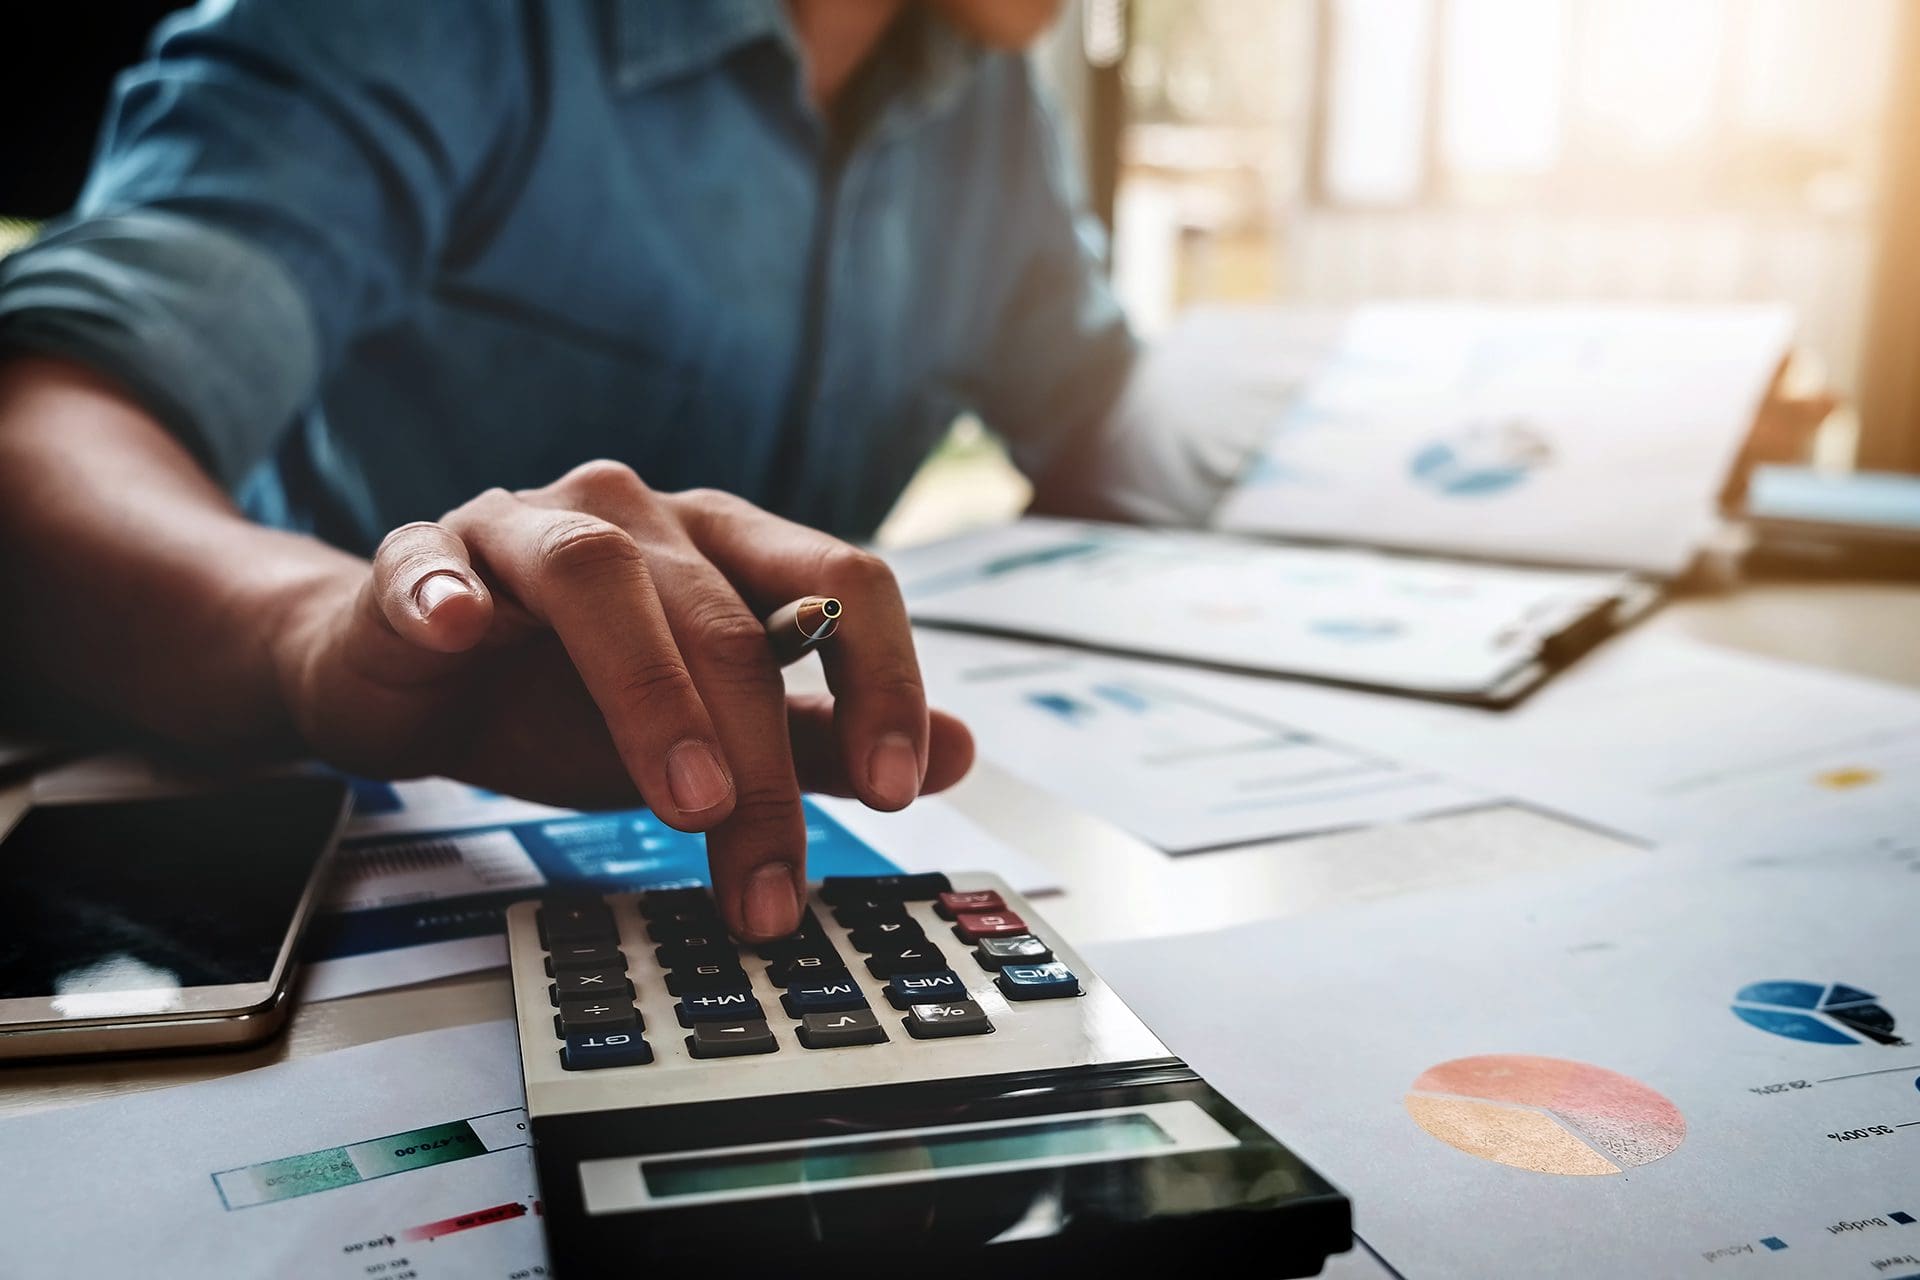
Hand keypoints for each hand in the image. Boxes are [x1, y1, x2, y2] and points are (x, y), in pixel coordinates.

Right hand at [271, 461, 973, 939]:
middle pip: (724, 617)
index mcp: (726, 546)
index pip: (840, 582)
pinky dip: (446, 590)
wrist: (416, 680)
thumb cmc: (569, 697)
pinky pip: (430, 562)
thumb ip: (824, 739)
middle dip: (760, 761)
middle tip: (770, 878)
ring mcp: (525, 529)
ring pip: (598, 577)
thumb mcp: (712, 733)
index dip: (883, 679)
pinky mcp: (420, 558)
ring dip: (649, 689)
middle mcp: (639, 518)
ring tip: (686, 800)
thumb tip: (962, 754)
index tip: (900, 788)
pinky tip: (460, 628)